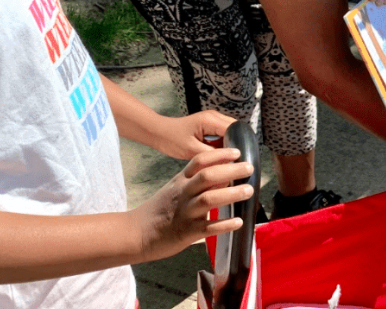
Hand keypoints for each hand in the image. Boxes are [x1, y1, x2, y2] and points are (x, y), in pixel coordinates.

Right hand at [132, 147, 253, 262]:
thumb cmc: (158, 211)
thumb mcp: (175, 189)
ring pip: (209, 199)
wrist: (136, 233)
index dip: (219, 155)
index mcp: (181, 181)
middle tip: (249, 167)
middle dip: (230, 170)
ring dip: (231, 194)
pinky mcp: (187, 232)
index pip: (200, 161)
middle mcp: (183, 194)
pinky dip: (224, 224)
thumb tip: (224, 176)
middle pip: (207, 176)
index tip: (237, 152)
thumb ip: (196, 181)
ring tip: (249, 191)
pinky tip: (238, 221)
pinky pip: (208, 227)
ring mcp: (185, 213)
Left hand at [156, 110, 236, 158]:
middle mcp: (214, 116)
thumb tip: (229, 161)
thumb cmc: (171, 140)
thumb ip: (212, 155)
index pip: (234, 129)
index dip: (238, 143)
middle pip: (235, 128)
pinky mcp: (209, 125)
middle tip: (236, 159)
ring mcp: (212, 119)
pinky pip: (222, 133)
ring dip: (229, 143)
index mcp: (210, 120)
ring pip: (230, 131)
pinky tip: (219, 154)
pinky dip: (223, 143)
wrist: (158, 133)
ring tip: (228, 157)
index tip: (239, 158)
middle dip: (236, 143)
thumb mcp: (192, 151)